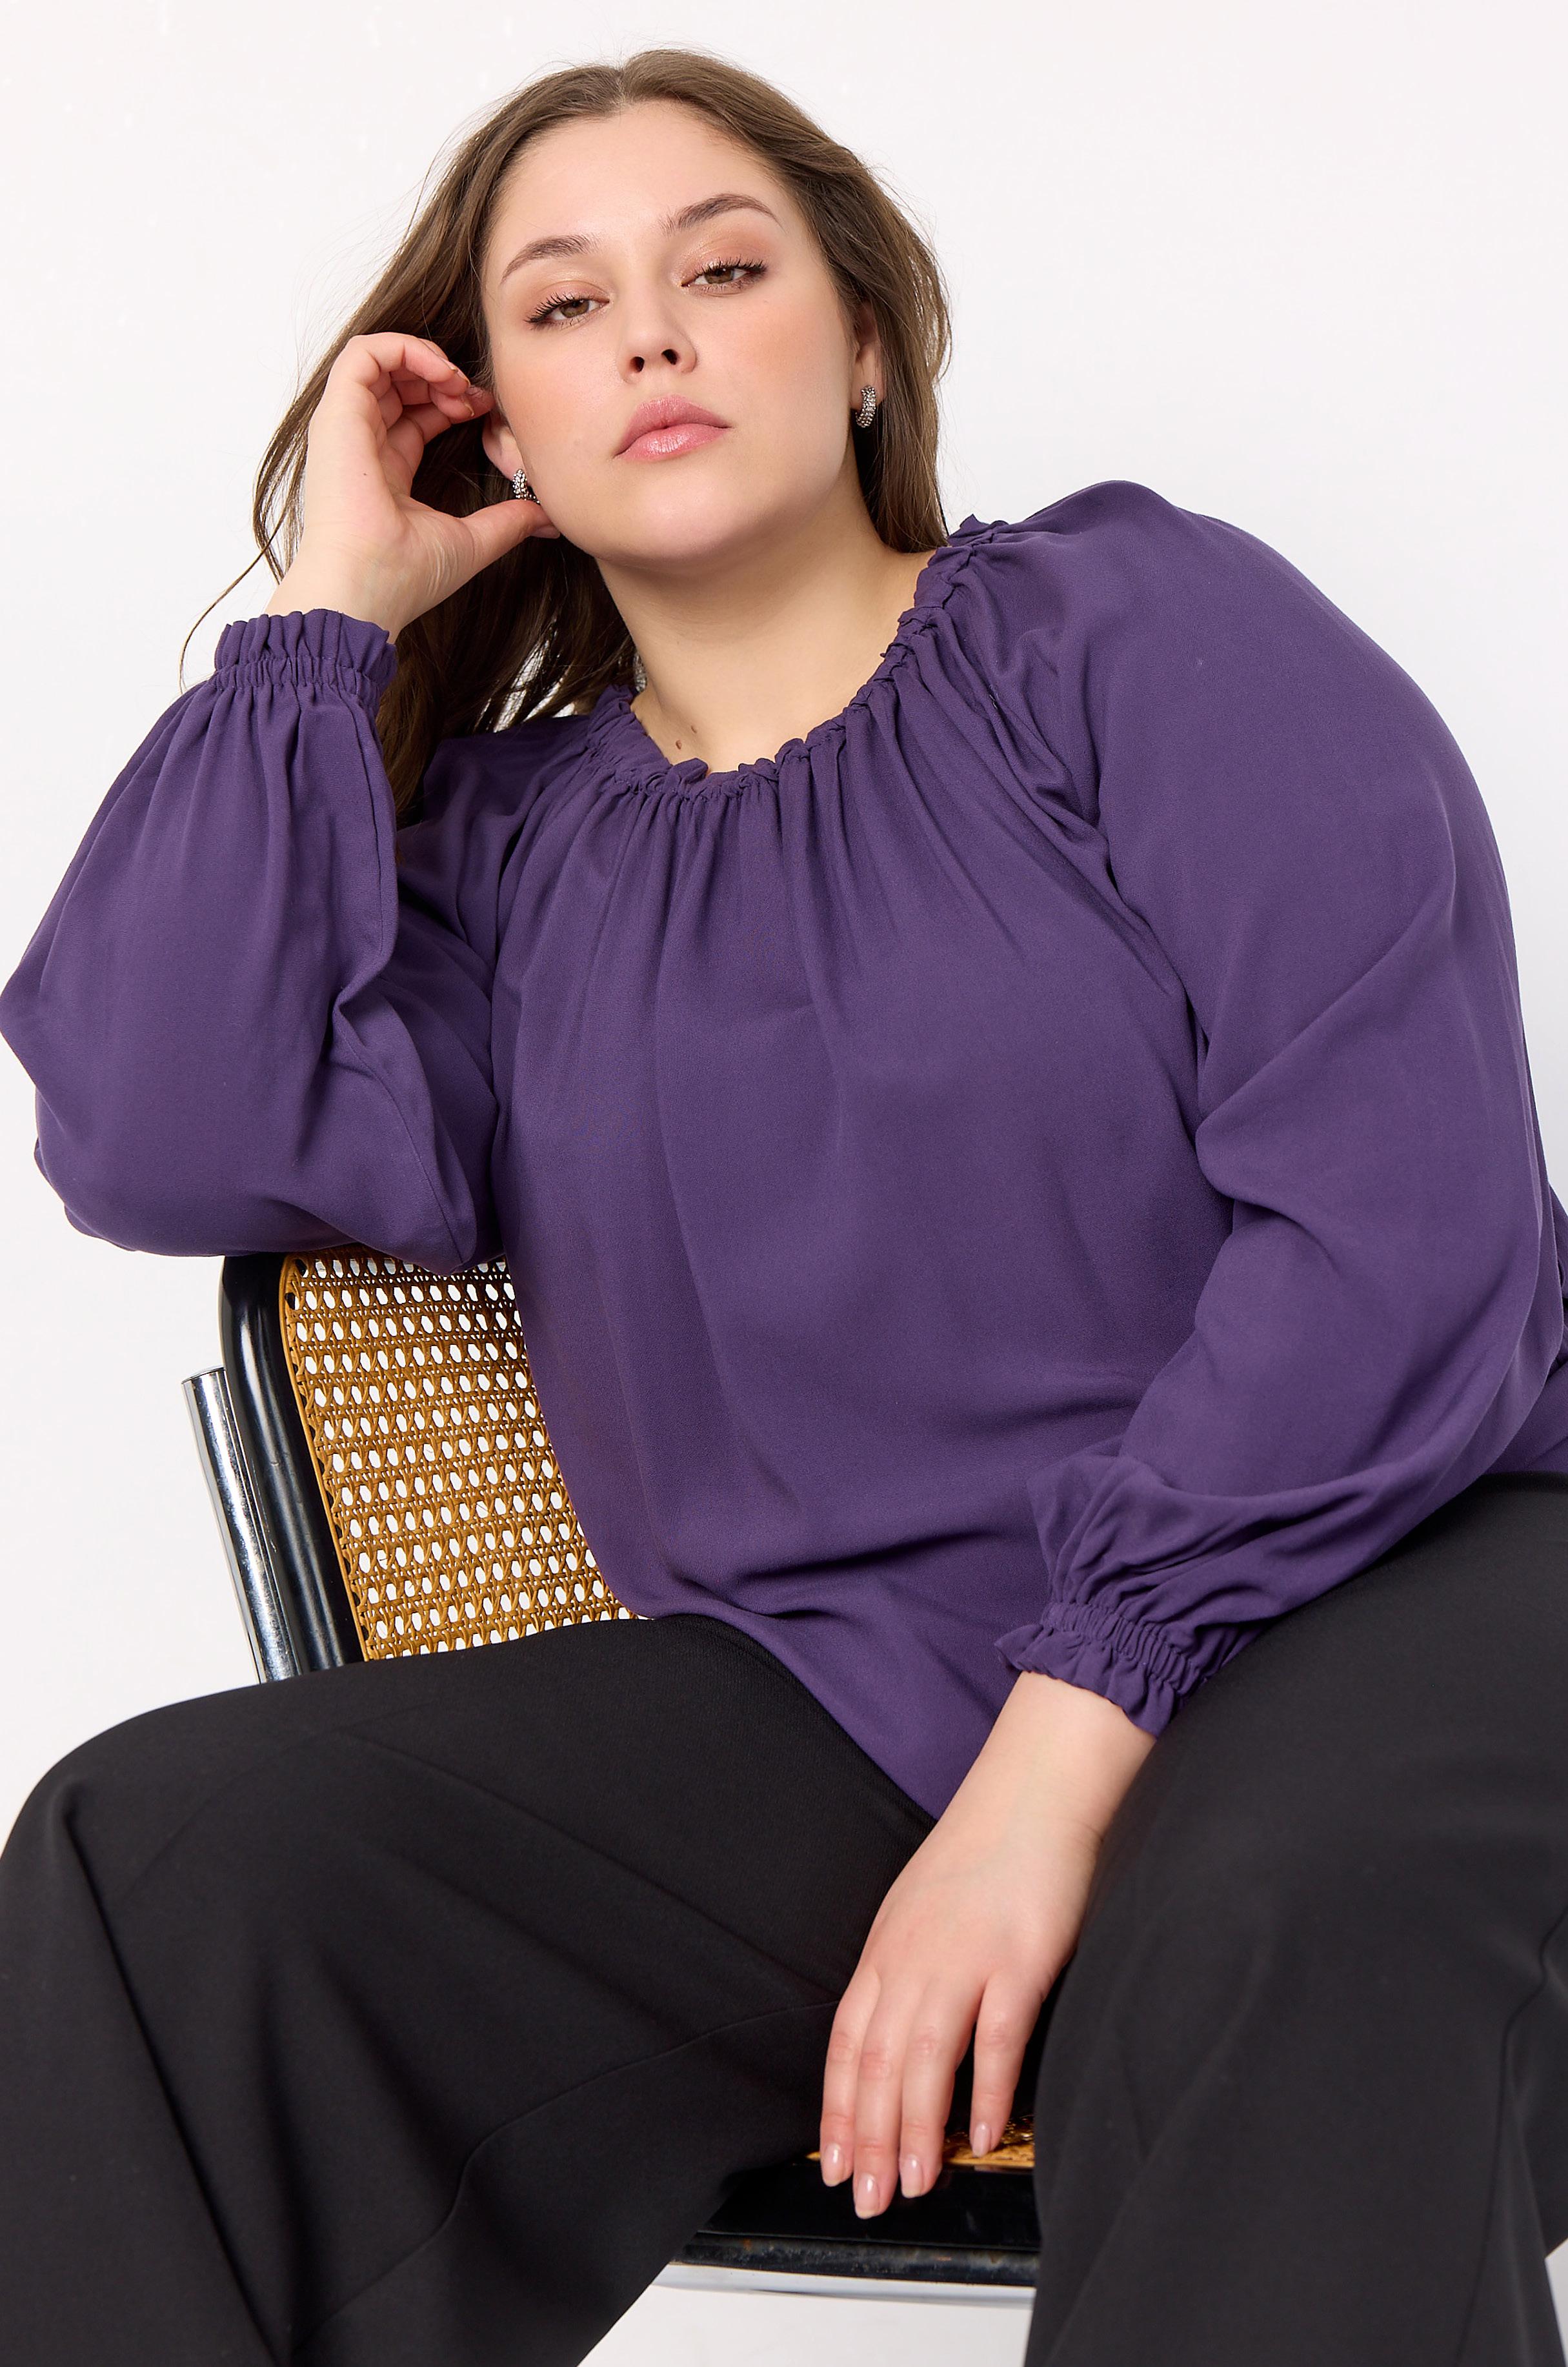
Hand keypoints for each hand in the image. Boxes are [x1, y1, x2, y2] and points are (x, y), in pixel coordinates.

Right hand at [265, 331, 558, 638]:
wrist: (368, 591)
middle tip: (476, 396)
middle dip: (442, 376)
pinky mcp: (337, 414)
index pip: (415, 415)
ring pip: (379, 360)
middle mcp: (361, 445)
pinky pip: (364, 354)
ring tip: (459, 382)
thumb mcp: (471, 541)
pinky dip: (406, 349)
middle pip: (398, 383)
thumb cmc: (405, 576)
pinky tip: (443, 374)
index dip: (453, 401)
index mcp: (385, 471)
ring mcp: (345, 427)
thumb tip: (548, 518)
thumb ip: (508, 523)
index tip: (487, 411)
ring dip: (426, 358)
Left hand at [818, 1670, 1154, 2215]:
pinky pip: (997, 2035)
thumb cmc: (980, 1853)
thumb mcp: (918, 1911)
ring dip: (917, 2128)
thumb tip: (893, 2041)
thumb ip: (904, 1972)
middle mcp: (914, 1957)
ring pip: (926, 2059)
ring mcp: (966, 1958)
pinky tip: (986, 2131)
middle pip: (879, 2062)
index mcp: (886, 1949)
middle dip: (867, 2138)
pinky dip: (988, 2089)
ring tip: (914, 2181)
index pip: (848, 2042)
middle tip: (867, 2197)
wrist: (1031, 1793)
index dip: (837, 2108)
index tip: (832, 2161)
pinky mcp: (1020, 1958)